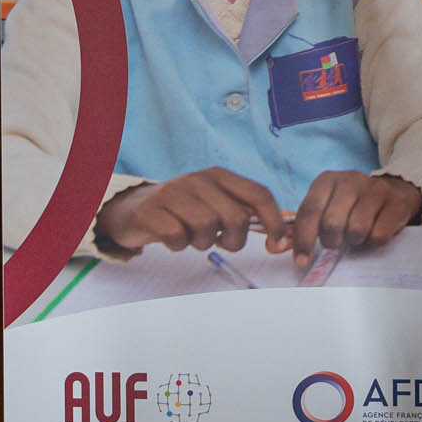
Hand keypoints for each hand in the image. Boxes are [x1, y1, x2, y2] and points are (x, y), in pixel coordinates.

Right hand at [96, 168, 287, 256]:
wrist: (134, 207)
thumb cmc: (183, 210)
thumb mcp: (216, 204)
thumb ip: (249, 214)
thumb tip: (287, 234)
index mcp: (218, 175)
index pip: (259, 194)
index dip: (275, 222)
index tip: (276, 245)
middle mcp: (198, 179)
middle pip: (236, 217)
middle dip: (234, 240)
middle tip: (220, 242)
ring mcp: (172, 192)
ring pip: (207, 228)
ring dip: (202, 243)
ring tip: (191, 236)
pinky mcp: (151, 210)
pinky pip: (177, 237)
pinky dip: (178, 245)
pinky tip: (172, 238)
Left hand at [287, 171, 421, 264]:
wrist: (393, 190)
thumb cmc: (351, 203)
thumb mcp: (326, 205)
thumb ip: (303, 224)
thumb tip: (276, 246)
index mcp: (327, 180)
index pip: (309, 211)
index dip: (303, 239)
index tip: (301, 260)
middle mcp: (350, 180)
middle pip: (331, 223)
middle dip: (331, 241)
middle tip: (335, 242)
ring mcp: (375, 189)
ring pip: (356, 230)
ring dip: (353, 241)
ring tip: (355, 234)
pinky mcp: (395, 203)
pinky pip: (378, 235)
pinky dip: (372, 241)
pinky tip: (373, 232)